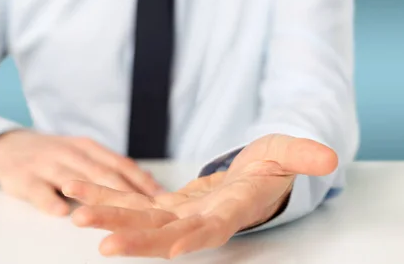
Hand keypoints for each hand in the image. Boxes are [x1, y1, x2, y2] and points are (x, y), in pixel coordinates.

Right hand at [0, 129, 164, 215]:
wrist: (8, 146)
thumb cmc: (52, 155)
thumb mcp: (82, 153)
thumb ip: (110, 166)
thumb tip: (149, 181)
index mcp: (87, 147)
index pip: (119, 163)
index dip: (142, 181)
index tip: (163, 198)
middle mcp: (70, 153)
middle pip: (102, 173)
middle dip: (127, 192)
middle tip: (147, 211)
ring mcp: (46, 164)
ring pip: (74, 181)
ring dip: (95, 196)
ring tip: (114, 214)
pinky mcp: (24, 178)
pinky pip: (38, 190)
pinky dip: (50, 201)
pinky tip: (61, 213)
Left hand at [62, 134, 337, 258]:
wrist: (251, 178)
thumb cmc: (272, 169)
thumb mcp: (290, 154)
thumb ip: (303, 156)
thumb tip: (328, 158)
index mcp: (231, 211)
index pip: (213, 229)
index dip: (194, 239)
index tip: (170, 249)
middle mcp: (200, 220)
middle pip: (165, 233)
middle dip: (135, 236)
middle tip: (101, 240)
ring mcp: (179, 214)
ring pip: (139, 220)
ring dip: (109, 215)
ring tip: (75, 210)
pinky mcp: (165, 205)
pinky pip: (130, 201)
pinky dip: (105, 194)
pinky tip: (76, 190)